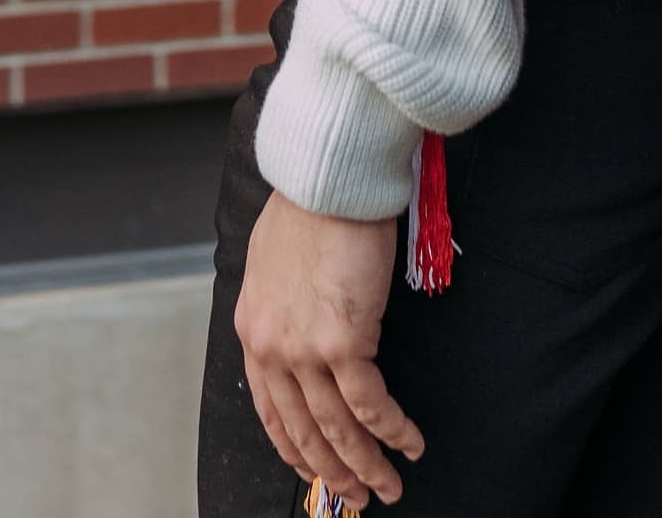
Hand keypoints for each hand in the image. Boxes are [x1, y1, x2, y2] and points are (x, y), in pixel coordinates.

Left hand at [235, 192, 422, 506]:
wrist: (327, 175)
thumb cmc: (309, 203)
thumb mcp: (272, 260)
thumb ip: (280, 302)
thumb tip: (299, 325)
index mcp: (252, 328)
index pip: (270, 410)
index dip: (295, 448)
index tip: (316, 470)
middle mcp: (271, 347)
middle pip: (304, 430)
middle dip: (334, 470)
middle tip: (357, 496)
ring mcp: (304, 348)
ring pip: (337, 427)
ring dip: (366, 464)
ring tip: (388, 487)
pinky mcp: (342, 341)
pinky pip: (370, 403)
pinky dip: (392, 430)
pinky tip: (409, 444)